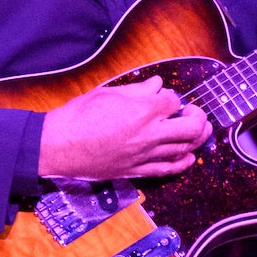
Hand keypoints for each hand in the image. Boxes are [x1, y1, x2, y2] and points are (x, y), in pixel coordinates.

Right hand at [38, 76, 210, 181]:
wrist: (58, 146)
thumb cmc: (78, 116)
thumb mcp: (107, 93)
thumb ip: (136, 90)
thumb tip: (156, 86)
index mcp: (142, 110)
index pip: (173, 102)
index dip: (172, 98)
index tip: (164, 97)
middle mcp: (149, 133)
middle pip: (190, 127)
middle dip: (197, 117)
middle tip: (194, 112)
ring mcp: (145, 154)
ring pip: (183, 148)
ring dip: (196, 139)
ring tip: (199, 131)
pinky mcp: (136, 171)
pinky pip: (167, 169)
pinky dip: (182, 163)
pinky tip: (189, 157)